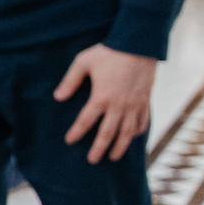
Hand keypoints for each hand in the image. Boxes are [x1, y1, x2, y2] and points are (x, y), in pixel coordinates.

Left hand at [53, 44, 156, 163]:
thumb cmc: (109, 52)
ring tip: (113, 157)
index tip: (69, 141)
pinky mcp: (145, 100)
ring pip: (127, 132)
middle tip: (92, 160)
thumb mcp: (83, 62)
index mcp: (101, 97)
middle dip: (99, 148)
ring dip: (120, 146)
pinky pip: (142, 121)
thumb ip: (70, 81)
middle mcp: (119, 105)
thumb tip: (57, 98)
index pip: (85, 121)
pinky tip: (132, 137)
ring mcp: (134, 104)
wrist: (139, 44)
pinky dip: (137, 132)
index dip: (76, 132)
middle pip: (107, 133)